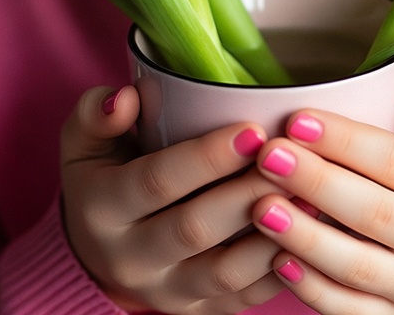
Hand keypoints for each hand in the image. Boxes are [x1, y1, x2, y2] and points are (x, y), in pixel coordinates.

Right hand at [60, 85, 287, 313]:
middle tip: (292, 158)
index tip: (253, 129)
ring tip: (311, 193)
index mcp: (102, 209)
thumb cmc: (101, 175)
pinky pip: (244, 298)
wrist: (96, 251)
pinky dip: (280, 269)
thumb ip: (96, 115)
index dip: (206, 157)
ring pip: (226, 272)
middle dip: (247, 191)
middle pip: (195, 229)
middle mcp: (131, 259)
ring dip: (272, 234)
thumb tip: (127, 99)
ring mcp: (167, 292)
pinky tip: (309, 234)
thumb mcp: (83, 142)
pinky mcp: (199, 311)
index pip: (156, 181)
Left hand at [250, 87, 393, 313]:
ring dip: (305, 237)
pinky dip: (312, 288)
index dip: (347, 142)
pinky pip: (350, 309)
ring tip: (261, 206)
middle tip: (269, 156)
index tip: (297, 120)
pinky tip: (277, 258)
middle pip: (375, 214)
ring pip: (358, 267)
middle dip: (316, 183)